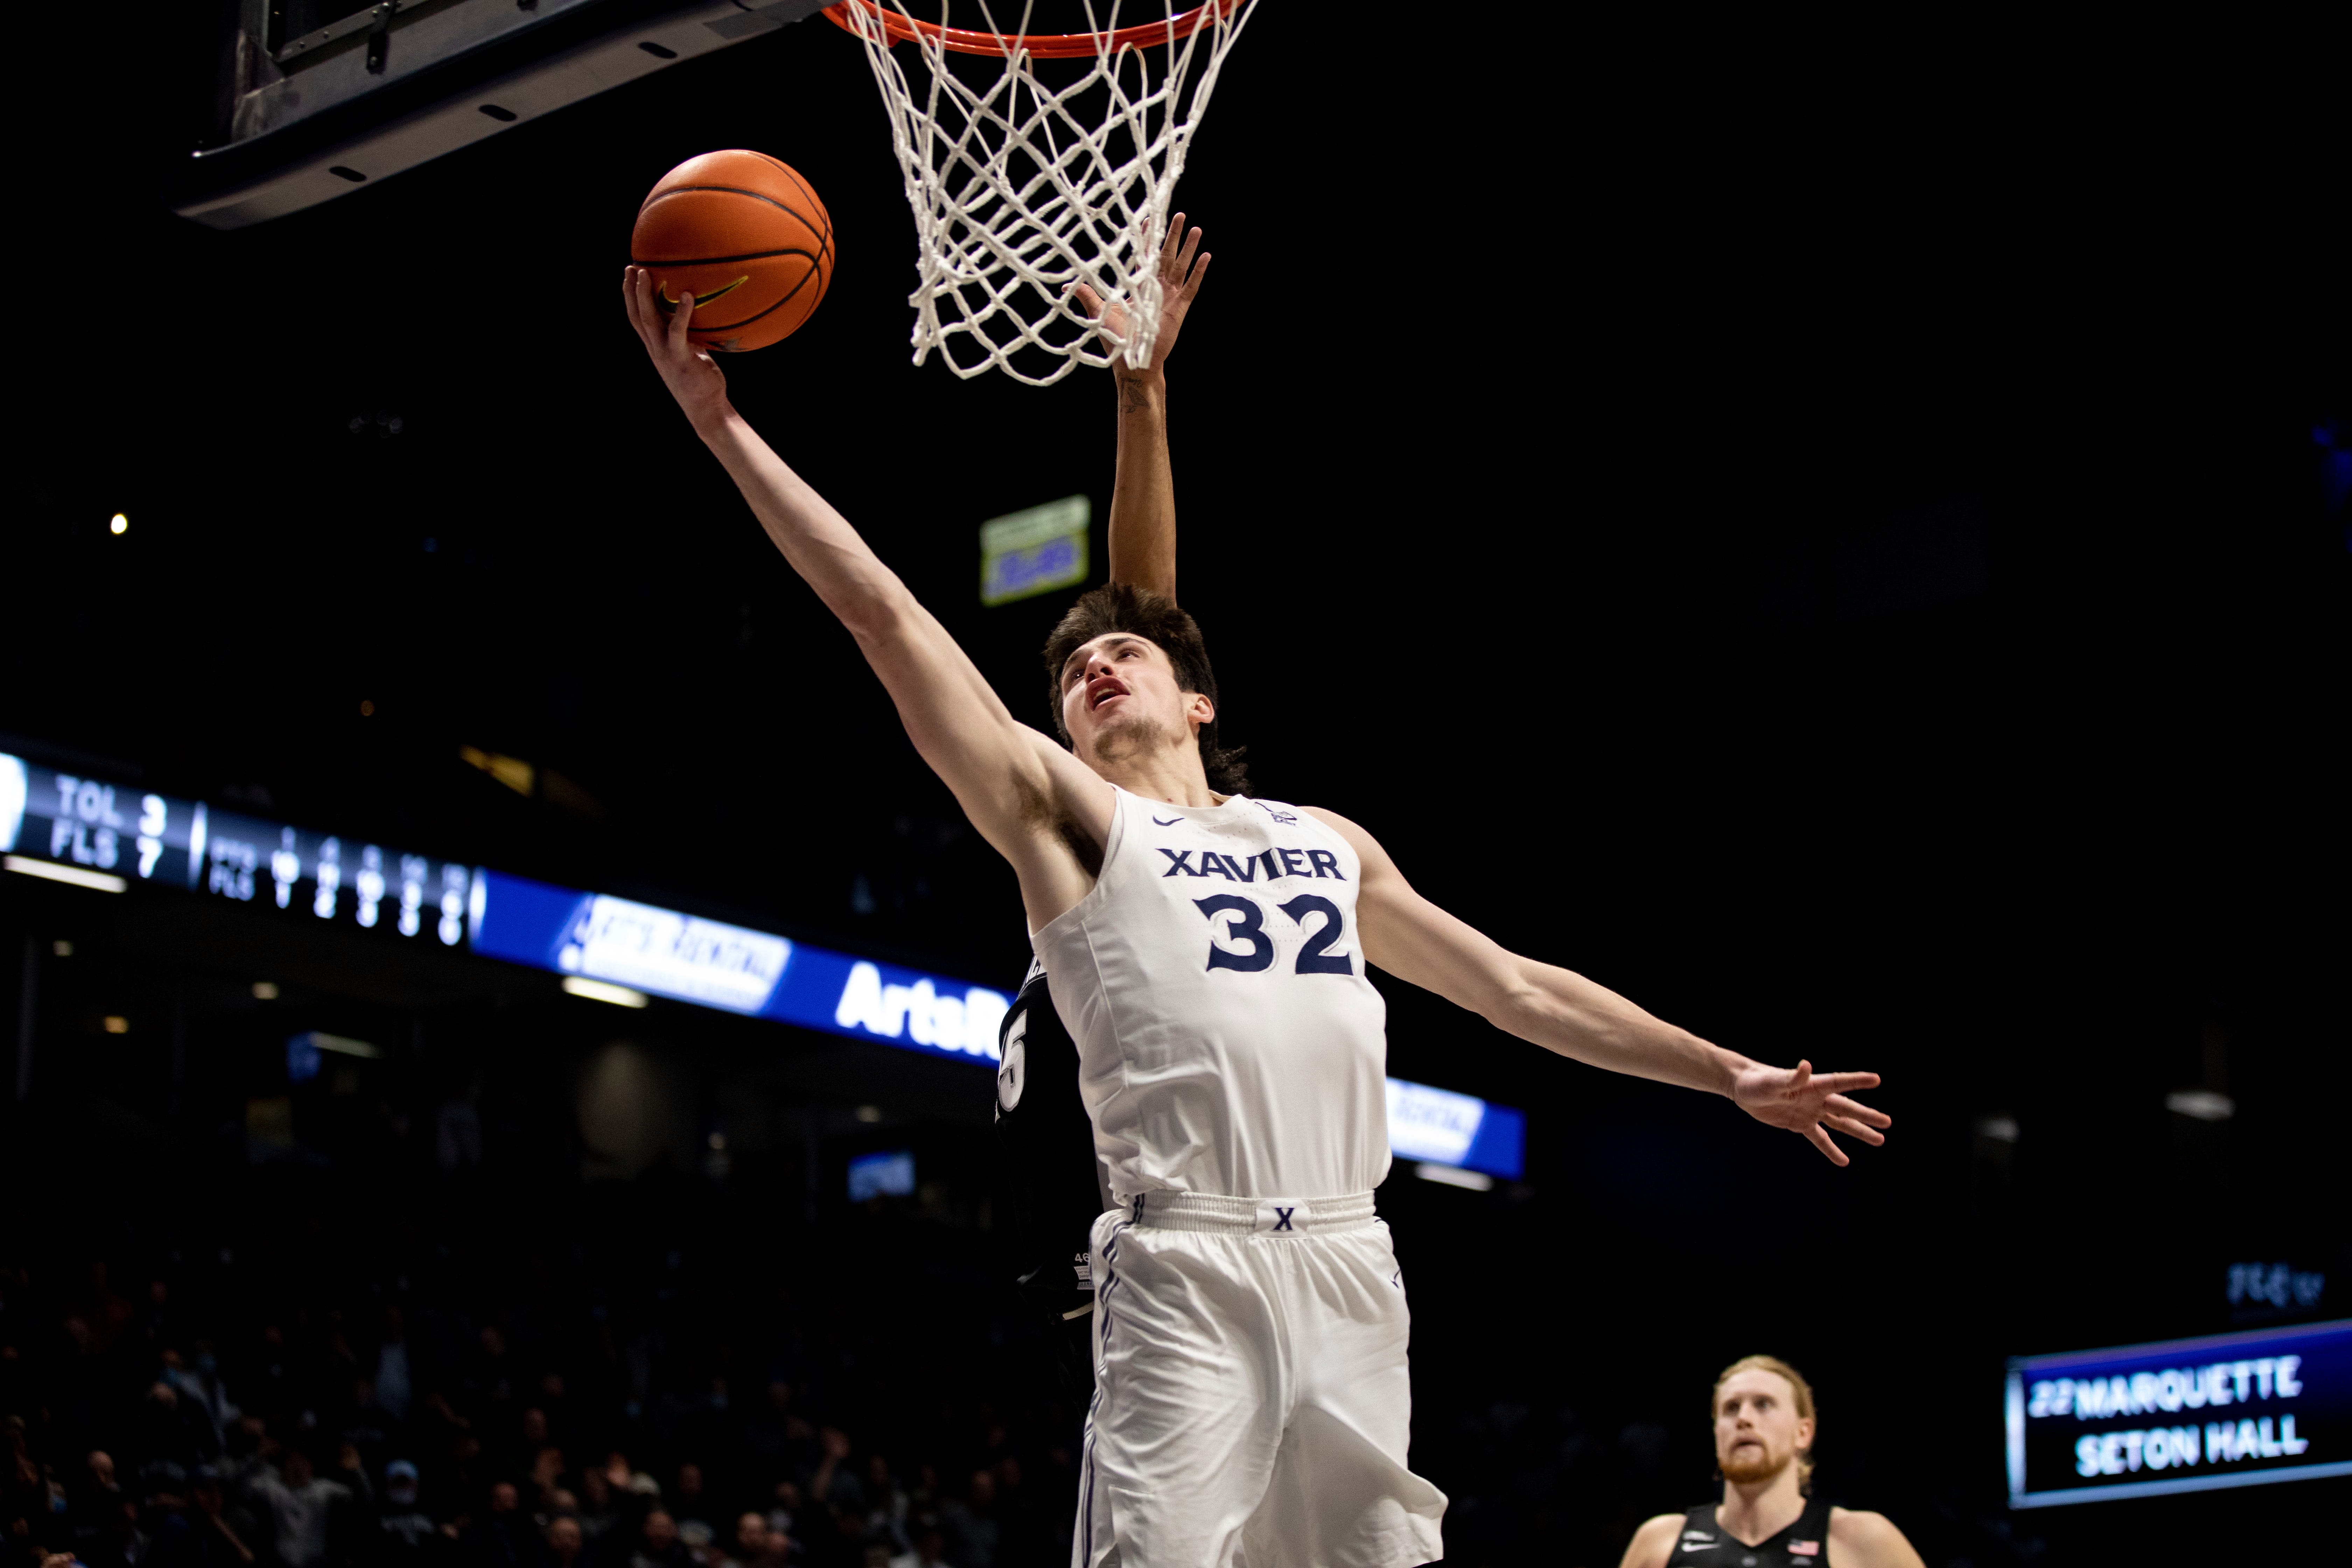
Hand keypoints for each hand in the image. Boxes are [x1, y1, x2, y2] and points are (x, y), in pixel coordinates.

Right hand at [624, 266, 730, 429]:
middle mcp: (655, 349)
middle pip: (636, 315)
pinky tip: (687, 294)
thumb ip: (690, 338)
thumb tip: (703, 318)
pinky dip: (682, 312)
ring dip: (644, 295)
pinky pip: (678, 331)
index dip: (630, 297)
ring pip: (648, 320)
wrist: (706, 409)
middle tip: (630, 266)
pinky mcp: (680, 358)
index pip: (637, 319)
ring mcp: (665, 353)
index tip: (629, 275)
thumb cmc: (703, 382)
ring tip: (644, 272)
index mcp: (655, 348)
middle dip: (630, 290)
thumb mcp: (693, 355)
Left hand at [1071, 213, 1209, 378]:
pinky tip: (1207, 256)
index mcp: (1138, 286)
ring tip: (1197, 229)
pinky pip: (1191, 286)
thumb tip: (1064, 287)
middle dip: (1173, 235)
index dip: (1148, 238)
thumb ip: (1088, 295)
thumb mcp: (1100, 312)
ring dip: (1188, 247)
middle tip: (1180, 214)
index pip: (1144, 256)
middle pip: (1166, 255)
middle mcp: (1156, 288)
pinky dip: (1199, 272)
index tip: (1151, 218)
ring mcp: (1169, 297)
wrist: (1132, 362)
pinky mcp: (1179, 309)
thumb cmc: (1117, 339)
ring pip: (1181, 266)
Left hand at [1729, 1060, 1890, 1165]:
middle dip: (1866, 1115)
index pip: (1838, 1083)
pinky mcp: (1800, 1124)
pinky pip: (1819, 1139)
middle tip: (1888, 1122)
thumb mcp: (1772, 1081)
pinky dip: (1831, 1150)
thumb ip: (1790, 1077)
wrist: (1743, 1088)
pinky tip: (1844, 1161)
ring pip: (1839, 1124)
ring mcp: (1810, 1112)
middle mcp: (1815, 1098)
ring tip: (1879, 1140)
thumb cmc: (1757, 1080)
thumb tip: (1806, 1065)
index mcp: (1812, 1085)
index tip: (1877, 1079)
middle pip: (1845, 1108)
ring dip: (1858, 1131)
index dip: (1857, 1081)